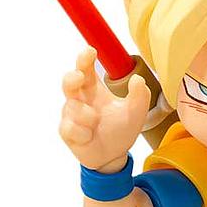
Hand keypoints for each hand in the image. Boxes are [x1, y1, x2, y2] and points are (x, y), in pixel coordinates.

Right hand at [59, 47, 150, 170]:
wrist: (113, 156)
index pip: (86, 68)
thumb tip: (138, 78)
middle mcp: (80, 99)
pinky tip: (89, 136)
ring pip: (73, 107)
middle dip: (72, 77)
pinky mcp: (66, 131)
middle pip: (69, 81)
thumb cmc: (121, 129)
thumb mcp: (136, 112)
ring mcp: (71, 115)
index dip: (85, 58)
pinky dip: (82, 132)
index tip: (91, 51)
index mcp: (94, 89)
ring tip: (97, 123)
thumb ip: (140, 95)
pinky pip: (70, 127)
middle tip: (80, 76)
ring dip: (87, 115)